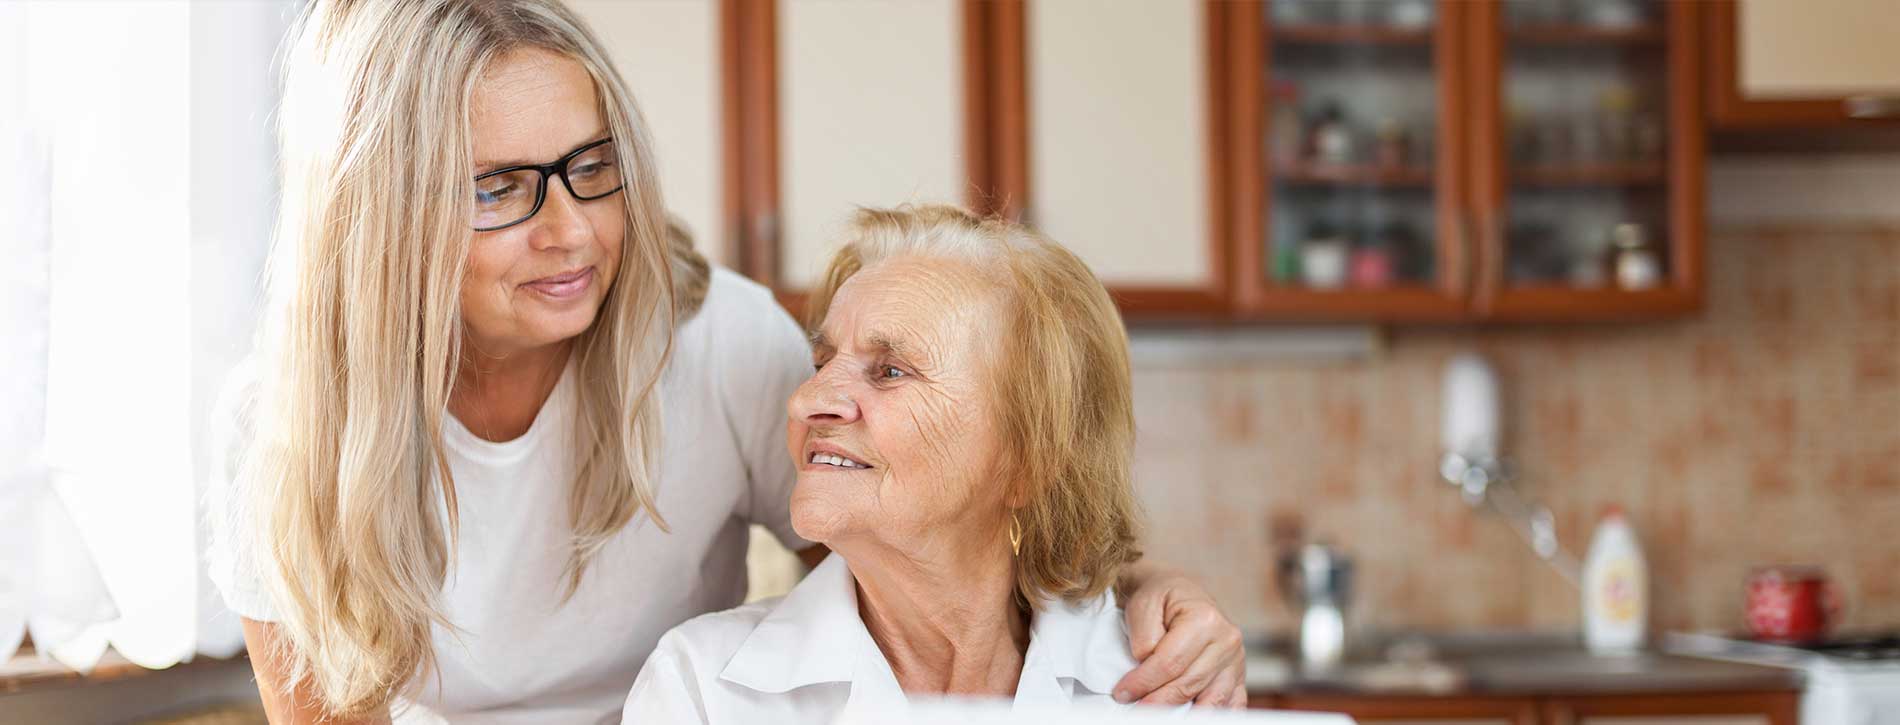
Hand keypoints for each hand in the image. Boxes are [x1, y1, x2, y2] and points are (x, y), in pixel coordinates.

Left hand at [1114, 571, 1247, 707]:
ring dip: (1183, 713)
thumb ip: (1144, 638)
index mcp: (1205, 619)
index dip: (1143, 682)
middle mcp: (1227, 640)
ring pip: (1210, 701)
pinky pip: (1232, 704)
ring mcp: (1236, 660)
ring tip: (1159, 716)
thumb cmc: (1161, 598)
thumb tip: (1145, 668)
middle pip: (1188, 685)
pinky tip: (1192, 717)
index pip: (1170, 663)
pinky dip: (1213, 715)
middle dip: (1157, 701)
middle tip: (1135, 709)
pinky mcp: (1238, 676)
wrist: (1180, 592)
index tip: (1122, 693)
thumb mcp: (1143, 605)